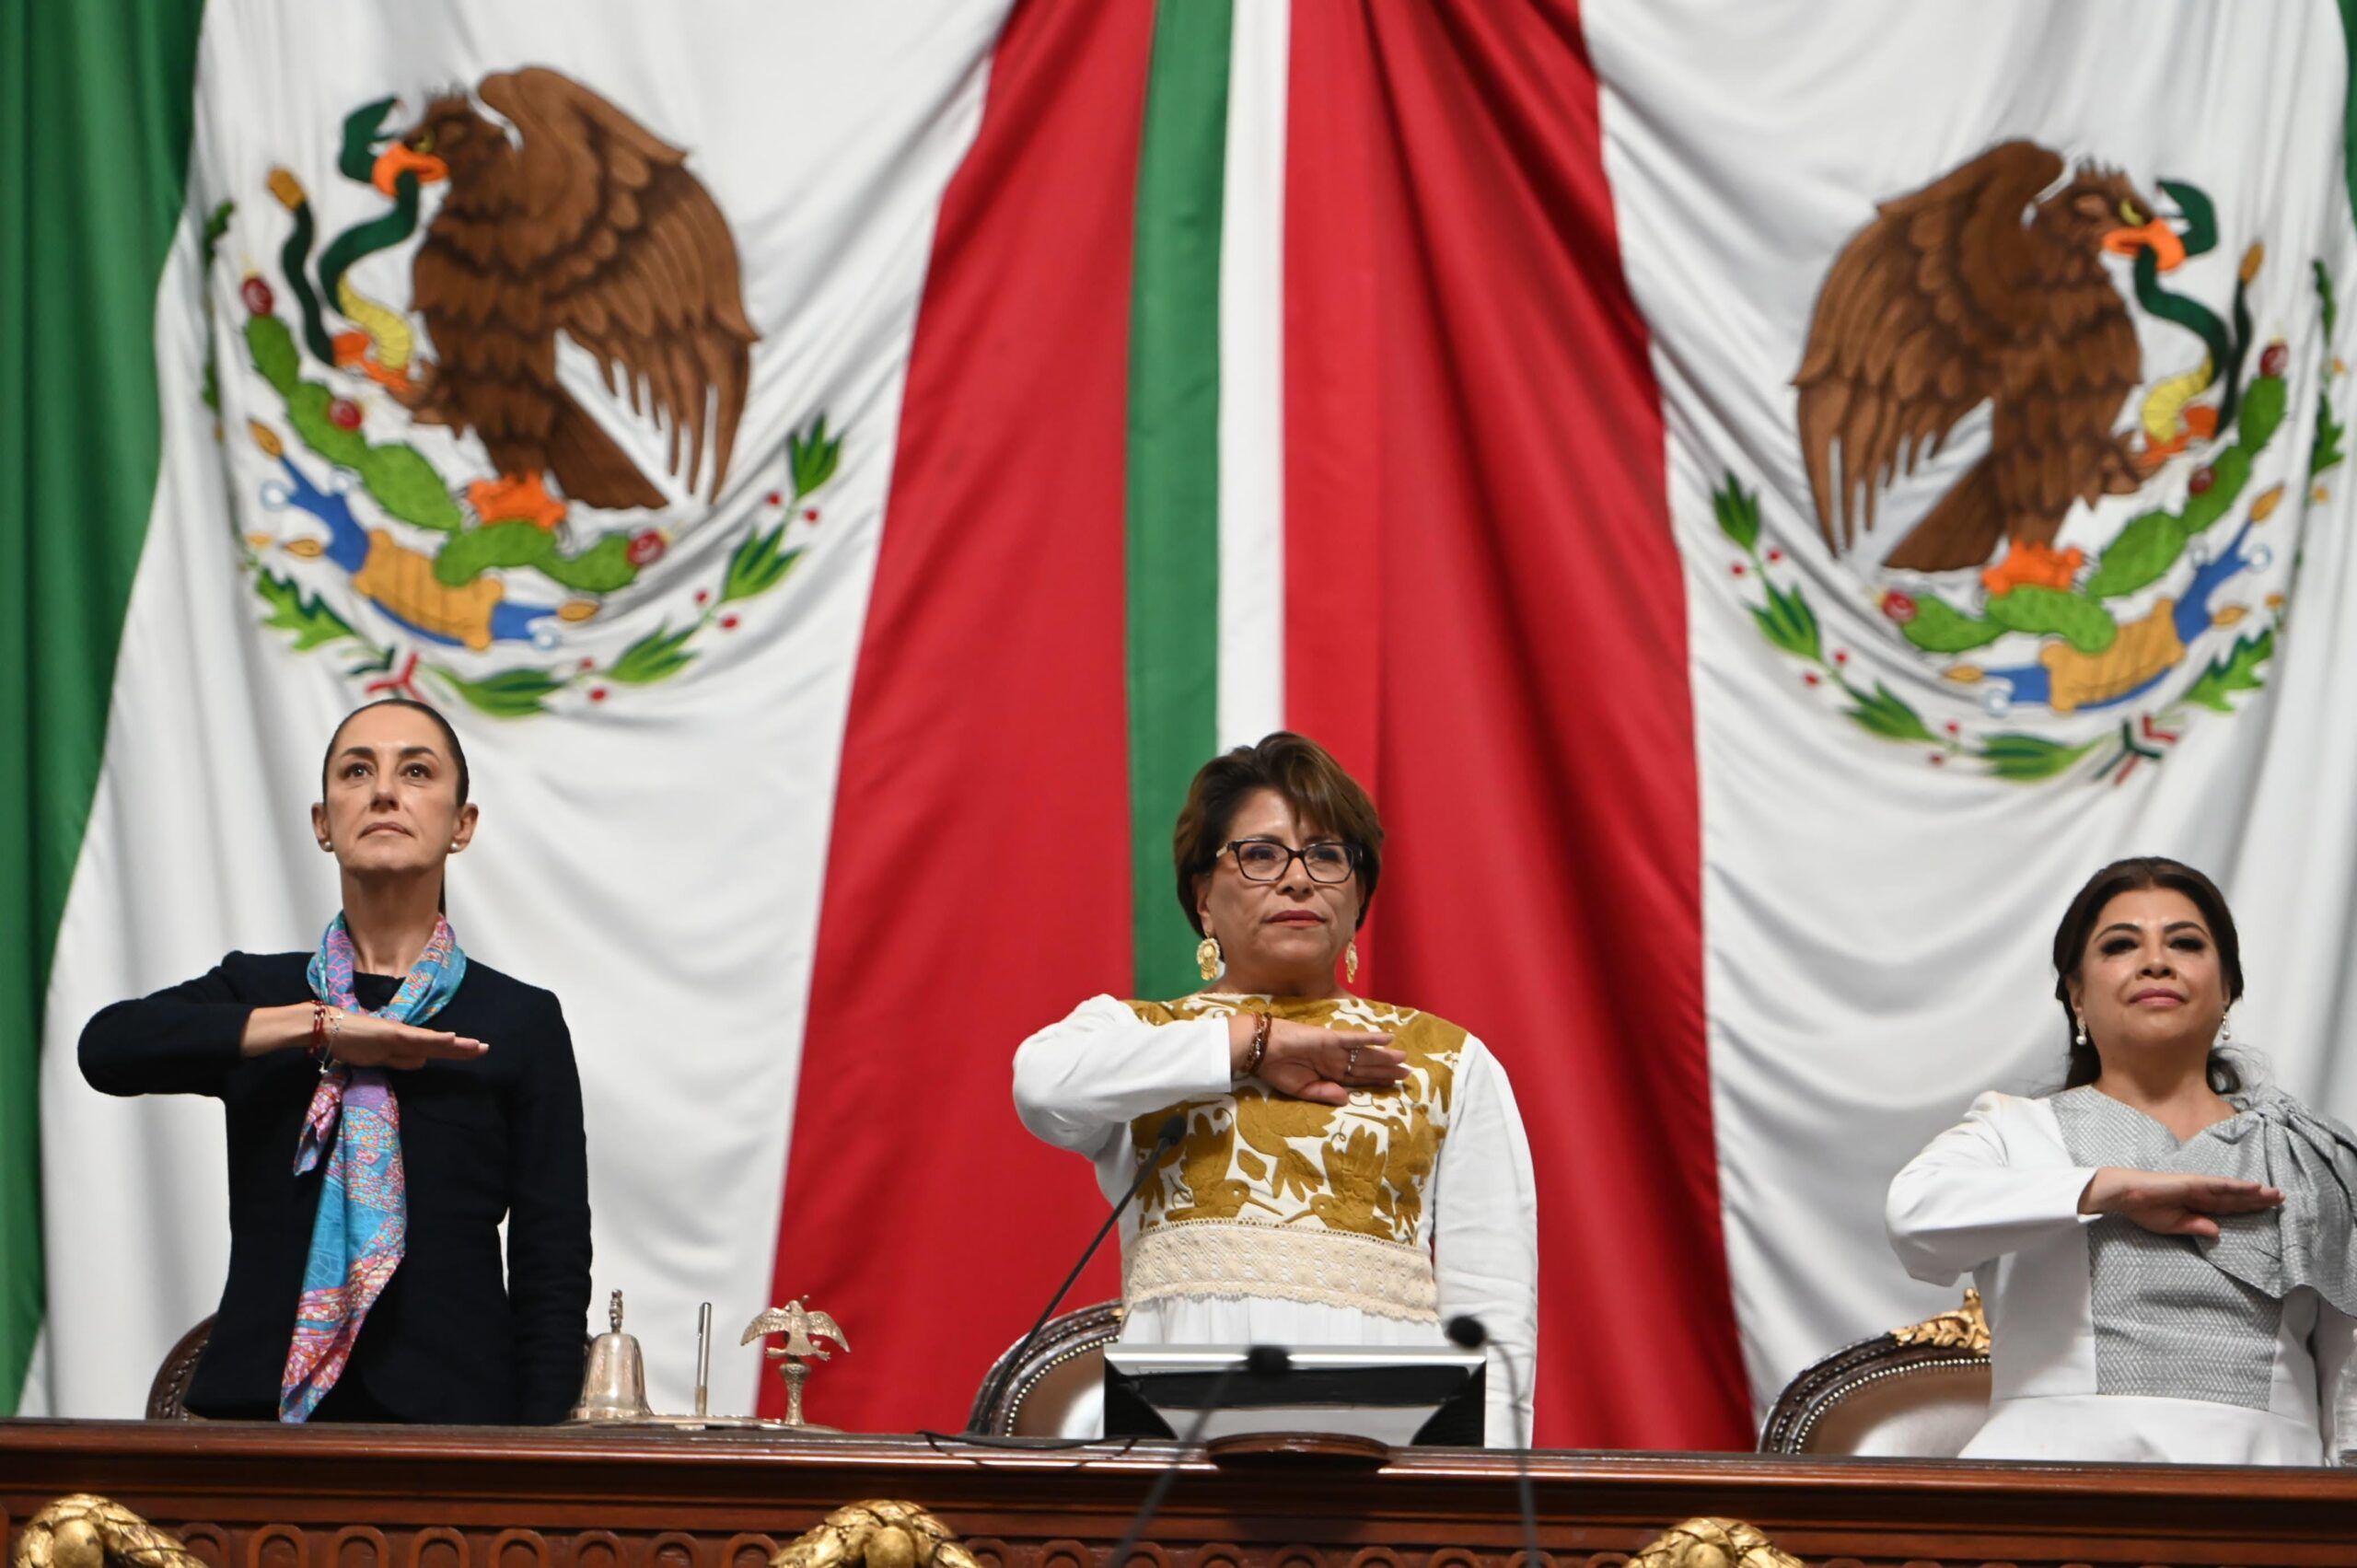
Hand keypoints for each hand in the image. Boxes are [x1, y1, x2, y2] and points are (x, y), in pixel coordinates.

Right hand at [1232, 1016, 1407, 1105]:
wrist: (1261, 1051)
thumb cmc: (1277, 1070)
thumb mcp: (1301, 1090)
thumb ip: (1324, 1093)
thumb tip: (1347, 1100)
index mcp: (1328, 1074)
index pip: (1357, 1079)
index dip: (1376, 1082)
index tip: (1394, 1085)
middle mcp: (1335, 1061)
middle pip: (1366, 1067)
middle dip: (1386, 1070)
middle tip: (1407, 1073)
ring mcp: (1334, 1049)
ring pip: (1365, 1054)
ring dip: (1384, 1057)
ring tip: (1403, 1059)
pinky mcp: (1330, 1038)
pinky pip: (1354, 1038)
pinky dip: (1371, 1038)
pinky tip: (1387, 1038)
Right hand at [2078, 1167, 2282, 1237]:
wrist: (2126, 1196)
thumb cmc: (2145, 1210)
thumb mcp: (2174, 1225)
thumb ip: (2196, 1226)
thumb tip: (2218, 1232)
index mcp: (2198, 1205)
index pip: (2230, 1207)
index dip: (2249, 1208)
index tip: (2268, 1210)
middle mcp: (2202, 1194)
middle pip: (2236, 1198)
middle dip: (2259, 1199)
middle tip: (2282, 1199)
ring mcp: (2199, 1187)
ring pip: (2233, 1191)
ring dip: (2255, 1192)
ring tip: (2276, 1194)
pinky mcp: (2193, 1183)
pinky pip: (2220, 1185)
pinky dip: (2237, 1186)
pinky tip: (2254, 1187)